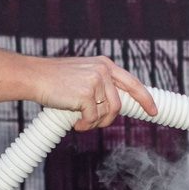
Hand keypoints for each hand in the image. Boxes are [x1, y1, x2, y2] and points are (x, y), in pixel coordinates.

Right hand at [0, 49, 157, 131]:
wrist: (34, 76)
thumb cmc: (54, 79)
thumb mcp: (82, 75)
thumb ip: (100, 85)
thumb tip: (113, 106)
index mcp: (104, 64)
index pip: (132, 83)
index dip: (145, 98)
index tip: (154, 111)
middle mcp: (103, 71)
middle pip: (118, 104)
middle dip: (108, 119)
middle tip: (94, 123)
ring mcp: (95, 82)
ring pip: (107, 113)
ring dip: (95, 122)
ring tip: (81, 121)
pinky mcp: (86, 94)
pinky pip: (93, 118)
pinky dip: (85, 125)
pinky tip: (75, 122)